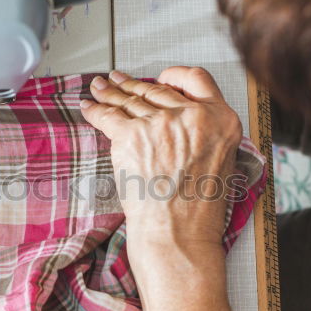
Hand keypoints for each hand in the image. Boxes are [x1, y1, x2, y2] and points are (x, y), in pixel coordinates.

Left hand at [79, 67, 242, 254]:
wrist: (178, 234)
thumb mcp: (220, 162)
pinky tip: (89, 106)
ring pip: (130, 100)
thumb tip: (178, 120)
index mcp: (221, 120)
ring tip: (100, 88)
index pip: (197, 79)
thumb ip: (205, 134)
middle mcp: (192, 116)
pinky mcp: (132, 135)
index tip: (161, 77)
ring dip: (111, 93)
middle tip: (119, 81)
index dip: (175, 76)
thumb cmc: (197, 212)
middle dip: (132, 84)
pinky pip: (108, 115)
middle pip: (156, 89)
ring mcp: (160, 123)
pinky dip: (95, 110)